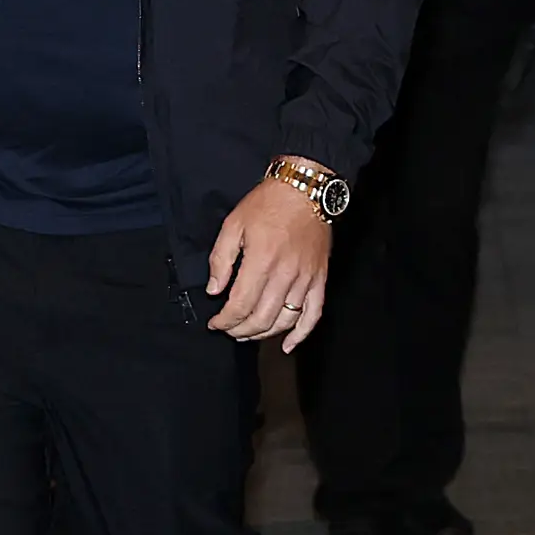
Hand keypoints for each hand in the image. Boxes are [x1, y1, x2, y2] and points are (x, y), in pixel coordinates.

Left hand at [206, 179, 332, 348]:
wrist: (305, 189)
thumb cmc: (268, 203)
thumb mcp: (233, 225)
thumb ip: (220, 260)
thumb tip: (215, 290)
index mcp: (262, 261)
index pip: (240, 305)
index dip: (225, 321)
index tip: (215, 323)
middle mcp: (285, 275)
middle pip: (261, 318)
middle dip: (240, 330)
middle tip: (228, 329)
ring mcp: (305, 279)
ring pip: (284, 320)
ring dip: (263, 334)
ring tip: (248, 333)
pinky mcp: (319, 279)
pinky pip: (313, 314)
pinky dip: (300, 334)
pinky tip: (287, 345)